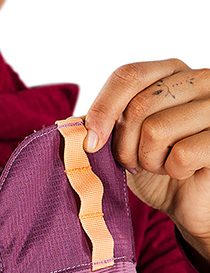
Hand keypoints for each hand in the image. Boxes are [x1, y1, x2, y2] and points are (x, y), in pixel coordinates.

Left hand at [84, 60, 209, 260]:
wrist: (187, 199)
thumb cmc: (155, 167)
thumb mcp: (123, 141)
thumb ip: (103, 124)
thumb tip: (75, 127)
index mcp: (171, 73)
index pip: (128, 75)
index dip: (102, 110)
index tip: (92, 143)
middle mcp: (200, 80)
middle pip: (138, 107)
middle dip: (125, 145)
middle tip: (134, 162)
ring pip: (156, 130)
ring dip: (148, 159)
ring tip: (159, 164)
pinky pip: (182, 154)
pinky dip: (172, 170)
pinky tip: (181, 170)